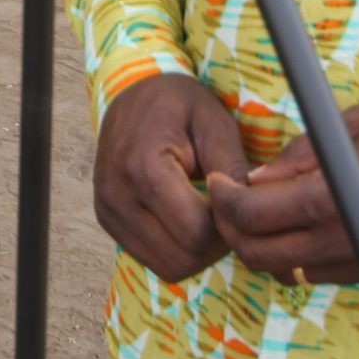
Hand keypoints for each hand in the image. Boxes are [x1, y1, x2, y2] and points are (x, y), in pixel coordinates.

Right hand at [93, 74, 250, 283]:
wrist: (132, 91)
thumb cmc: (179, 103)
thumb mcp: (214, 123)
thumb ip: (233, 169)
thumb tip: (252, 219)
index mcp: (142, 167)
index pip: (196, 233)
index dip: (227, 227)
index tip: (235, 201)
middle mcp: (117, 196)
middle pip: (183, 259)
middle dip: (215, 245)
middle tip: (226, 212)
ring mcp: (107, 212)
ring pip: (167, 267)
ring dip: (197, 252)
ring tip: (207, 215)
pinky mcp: (107, 221)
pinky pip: (151, 260)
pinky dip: (177, 249)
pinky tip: (186, 218)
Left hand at [206, 102, 358, 286]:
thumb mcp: (351, 127)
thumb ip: (299, 155)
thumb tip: (258, 177)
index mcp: (328, 198)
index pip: (251, 214)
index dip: (223, 199)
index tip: (217, 182)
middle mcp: (339, 239)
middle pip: (258, 255)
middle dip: (231, 229)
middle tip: (228, 201)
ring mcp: (357, 261)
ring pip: (285, 272)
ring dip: (261, 247)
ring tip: (259, 213)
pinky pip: (316, 275)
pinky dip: (294, 256)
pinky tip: (296, 226)